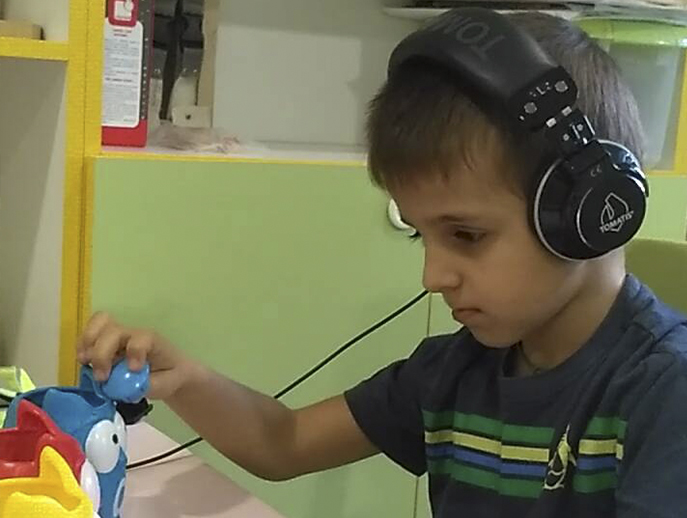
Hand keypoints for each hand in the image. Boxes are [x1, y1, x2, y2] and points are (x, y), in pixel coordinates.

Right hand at [77, 312, 193, 400]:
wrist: (170, 371)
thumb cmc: (168, 376)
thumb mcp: (165, 385)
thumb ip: (147, 386)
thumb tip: (126, 388)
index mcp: (152, 342)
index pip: (141, 338)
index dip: (135, 351)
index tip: (133, 369)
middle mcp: (133, 335)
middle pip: (113, 330)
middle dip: (102, 353)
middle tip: (101, 377)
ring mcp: (119, 336)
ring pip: (99, 323)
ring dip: (87, 343)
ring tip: (85, 363)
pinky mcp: (107, 342)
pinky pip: (91, 333)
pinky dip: (82, 346)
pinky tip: (83, 362)